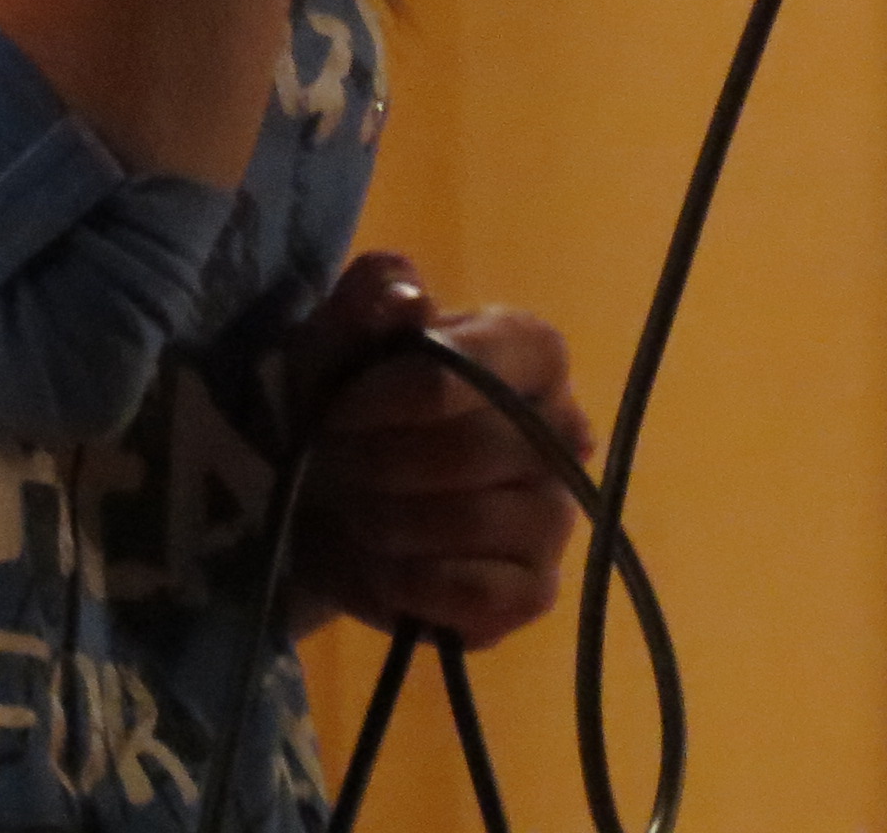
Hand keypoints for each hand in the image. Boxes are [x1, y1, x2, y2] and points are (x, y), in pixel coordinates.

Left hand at [279, 252, 590, 648]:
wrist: (322, 494)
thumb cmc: (342, 396)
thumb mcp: (336, 333)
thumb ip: (370, 295)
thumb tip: (409, 299)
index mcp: (530, 352)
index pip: (496, 364)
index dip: (410, 389)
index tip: (341, 406)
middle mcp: (564, 432)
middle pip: (477, 448)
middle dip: (380, 459)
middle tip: (327, 460)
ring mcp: (554, 516)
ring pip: (474, 520)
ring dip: (385, 517)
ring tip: (344, 506)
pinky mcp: (533, 590)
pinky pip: (475, 592)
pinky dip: (406, 579)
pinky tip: (374, 561)